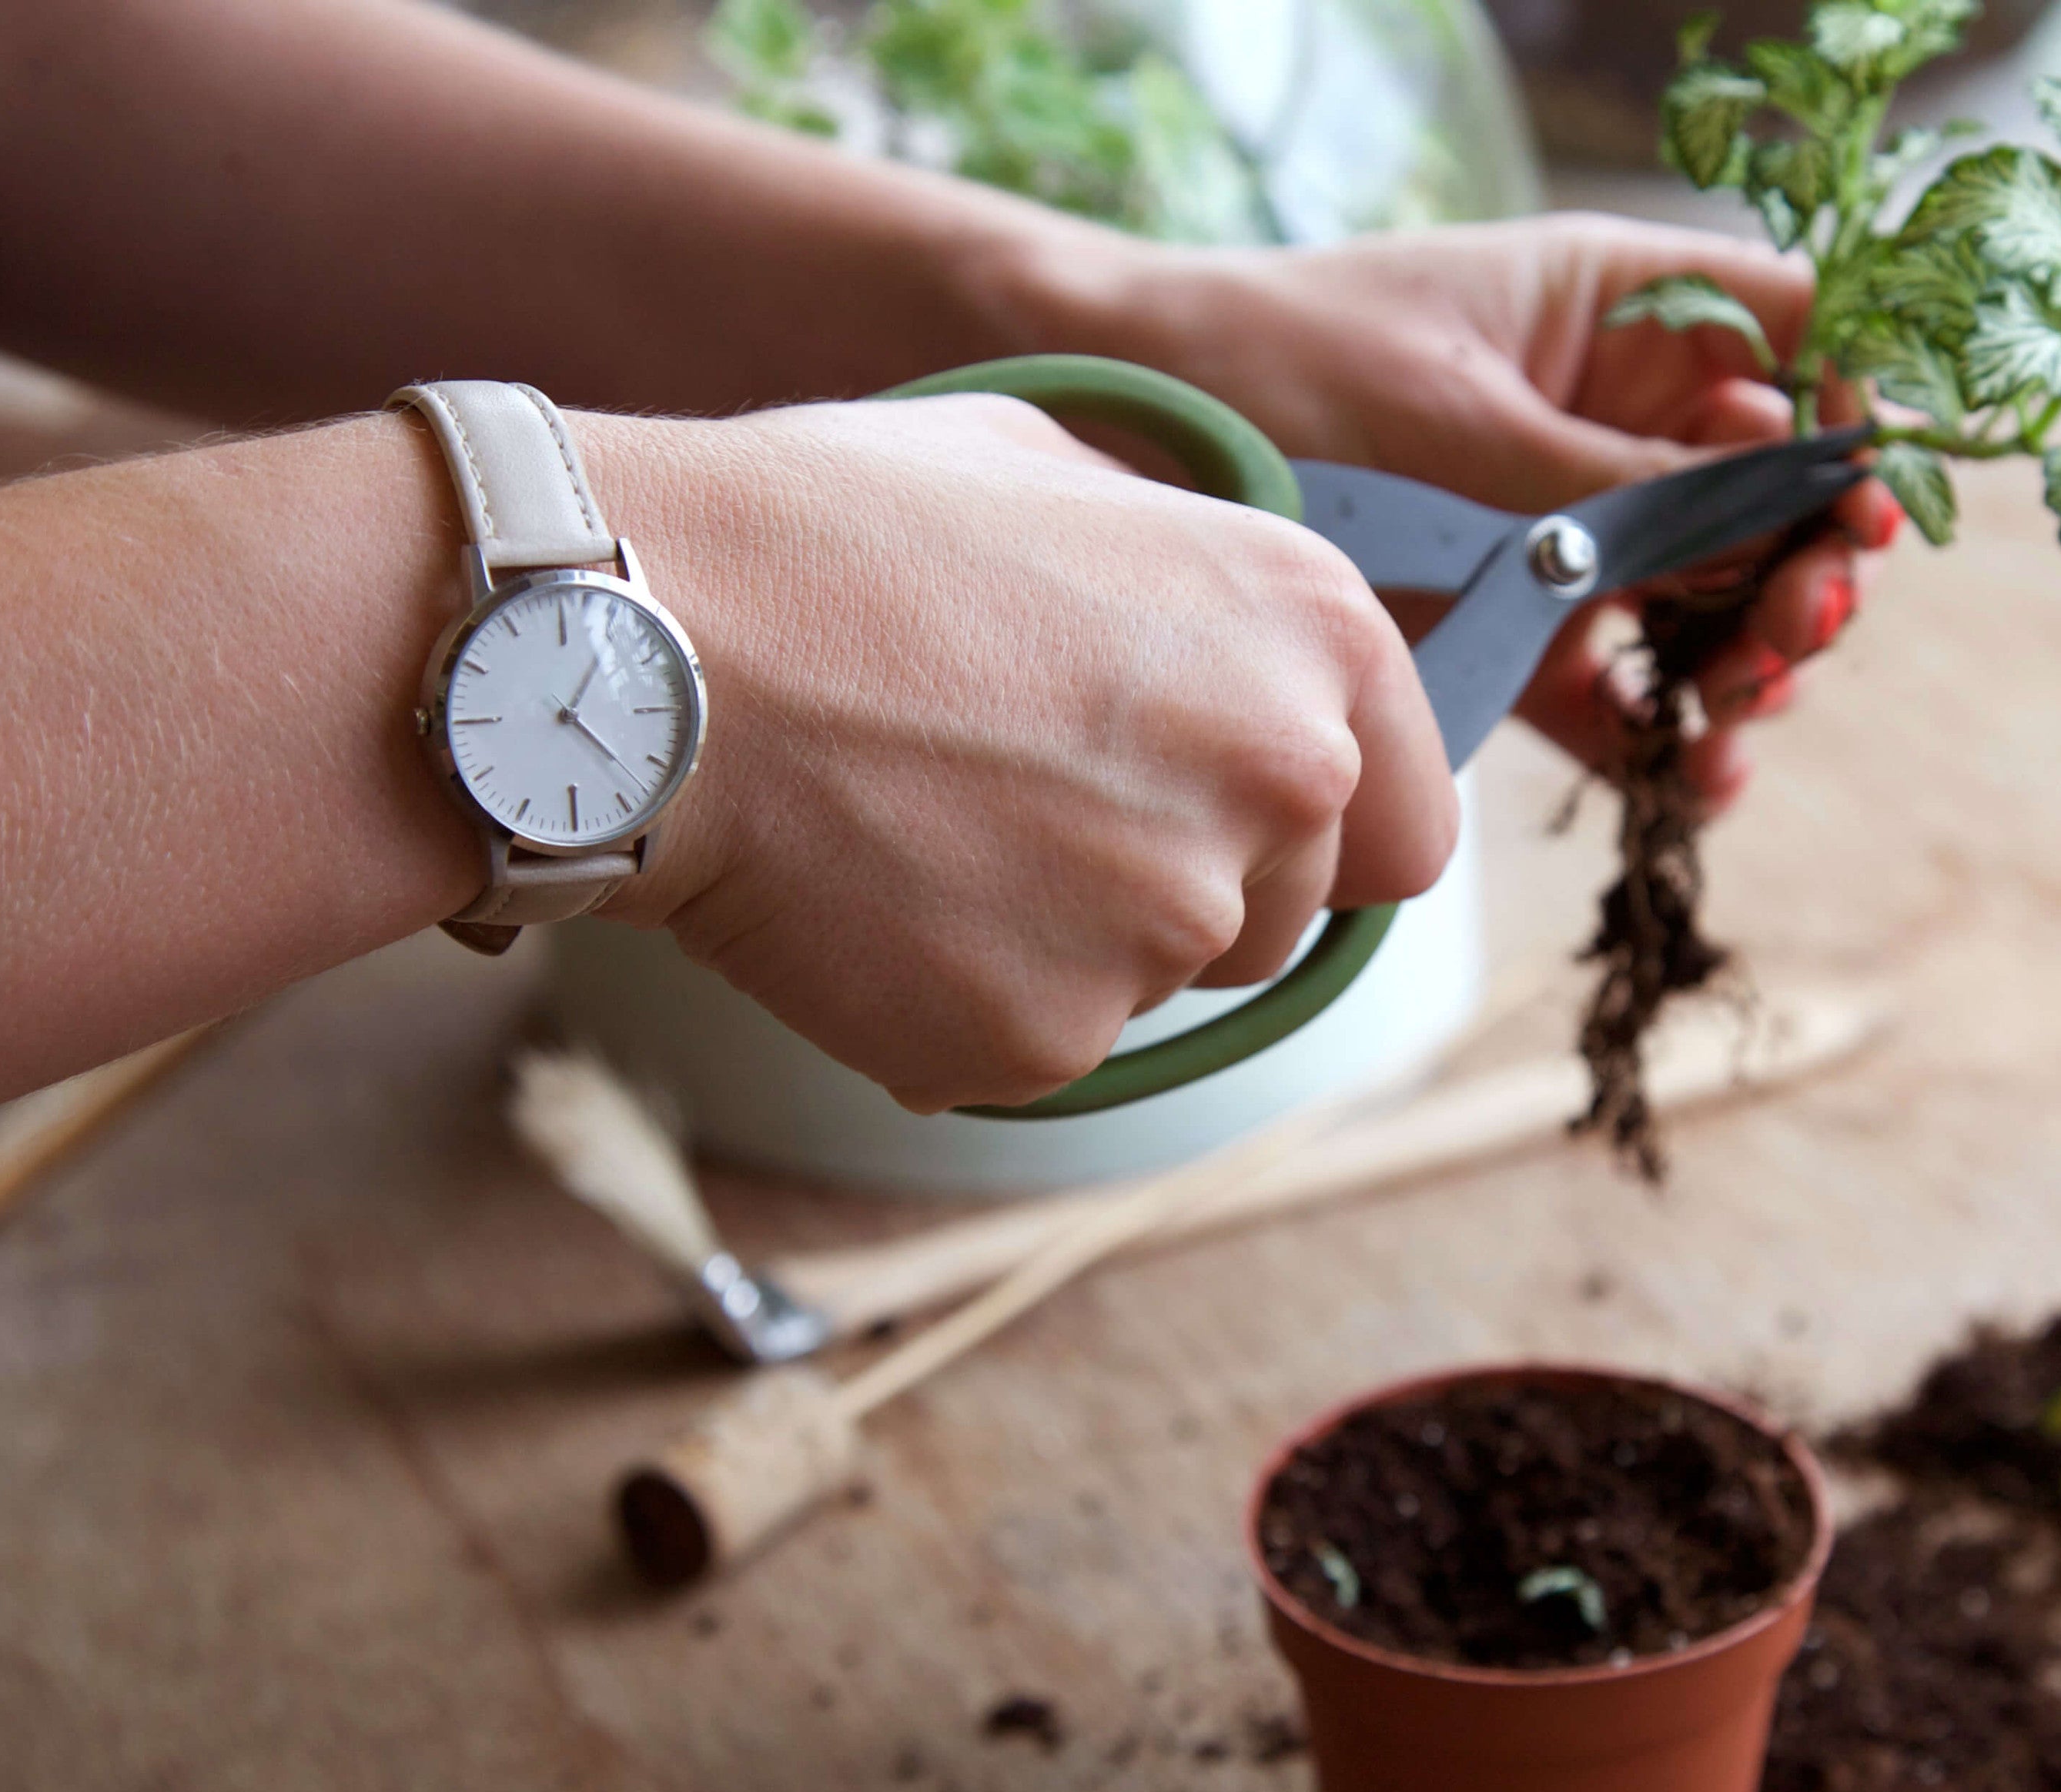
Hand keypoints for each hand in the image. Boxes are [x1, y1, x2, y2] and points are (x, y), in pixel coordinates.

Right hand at [577, 398, 1454, 1112]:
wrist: (648, 648)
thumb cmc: (828, 535)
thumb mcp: (1049, 476)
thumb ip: (1184, 576)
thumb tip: (1225, 638)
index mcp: (1313, 633)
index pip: (1412, 827)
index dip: (1324, 836)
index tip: (1241, 827)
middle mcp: (1283, 781)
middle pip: (1281, 917)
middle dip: (1179, 882)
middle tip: (1018, 802)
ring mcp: (1169, 924)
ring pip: (1156, 987)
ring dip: (1067, 941)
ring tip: (922, 828)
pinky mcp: (1050, 1038)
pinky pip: (1031, 1047)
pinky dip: (955, 1002)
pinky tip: (864, 901)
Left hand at [1087, 215, 1899, 807]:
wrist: (1124, 436)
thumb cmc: (1275, 367)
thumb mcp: (1456, 417)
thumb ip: (1612, 478)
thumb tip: (1766, 514)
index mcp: (1614, 313)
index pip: (1791, 340)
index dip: (1847, 414)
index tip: (1858, 503)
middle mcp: (1608, 418)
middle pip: (1774, 493)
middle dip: (1807, 565)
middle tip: (1796, 627)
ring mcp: (1567, 529)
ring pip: (1714, 600)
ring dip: (1751, 659)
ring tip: (1739, 702)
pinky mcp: (1514, 629)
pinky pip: (1624, 688)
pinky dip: (1670, 735)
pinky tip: (1697, 774)